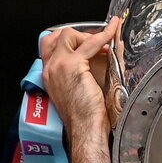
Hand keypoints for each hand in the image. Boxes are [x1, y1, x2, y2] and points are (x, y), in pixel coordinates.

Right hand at [40, 17, 119, 133]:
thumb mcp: (82, 90)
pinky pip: (90, 43)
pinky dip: (103, 35)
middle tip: (95, 41)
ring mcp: (59, 65)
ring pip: (69, 35)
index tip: (84, 41)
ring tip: (104, 41)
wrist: (86, 130)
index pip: (49, 47)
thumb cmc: (86, 118)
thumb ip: (88, 72)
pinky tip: (112, 32)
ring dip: (88, 35)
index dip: (68, 40)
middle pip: (56, 36)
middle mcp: (51, 69)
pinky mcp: (73, 65)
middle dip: (77, 34)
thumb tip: (107, 52)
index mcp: (50, 76)